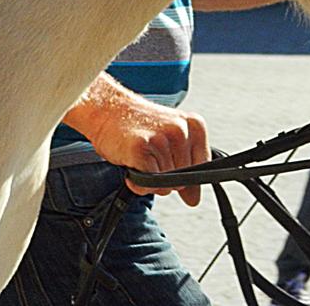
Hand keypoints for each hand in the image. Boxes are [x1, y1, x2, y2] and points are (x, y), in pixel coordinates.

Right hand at [89, 99, 210, 204]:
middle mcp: (181, 130)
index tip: (168, 163)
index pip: (201, 169)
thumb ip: (187, 169)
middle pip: (182, 180)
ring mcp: (161, 139)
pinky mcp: (141, 149)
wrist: (109, 110)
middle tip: (149, 158)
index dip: (183, 175)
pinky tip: (132, 165)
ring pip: (164, 185)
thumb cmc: (141, 127)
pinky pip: (146, 184)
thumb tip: (194, 199)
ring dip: (149, 181)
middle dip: (164, 178)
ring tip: (140, 158)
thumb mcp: (171, 141)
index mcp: (195, 126)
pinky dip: (136, 184)